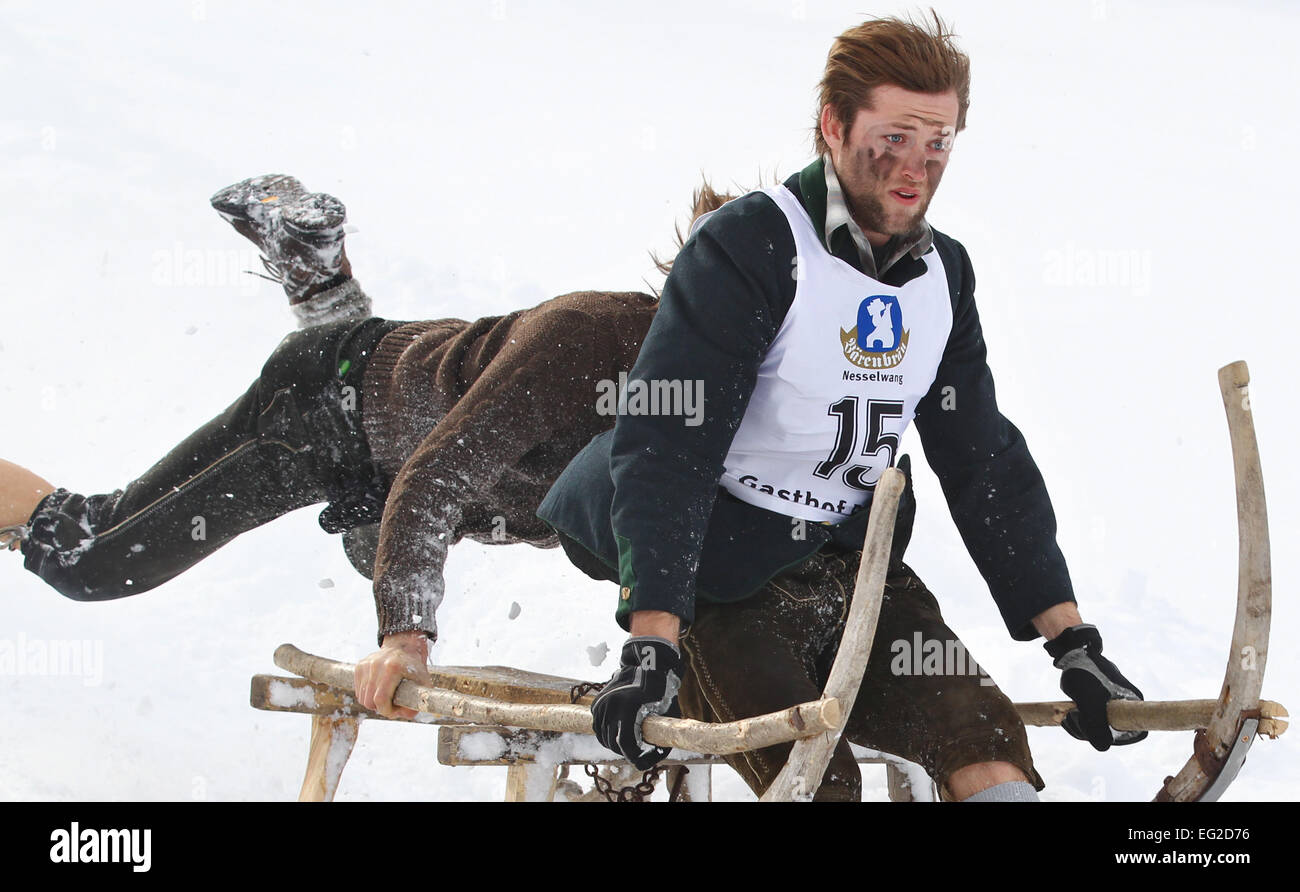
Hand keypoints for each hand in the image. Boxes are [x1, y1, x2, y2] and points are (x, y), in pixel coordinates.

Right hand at [353, 631, 432, 719]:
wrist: (404, 648)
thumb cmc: (414, 669)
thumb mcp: (423, 685)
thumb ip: (414, 704)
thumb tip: (401, 714)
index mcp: (393, 668)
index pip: (381, 699)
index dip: (386, 711)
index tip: (394, 710)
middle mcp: (377, 664)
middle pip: (369, 701)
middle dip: (380, 707)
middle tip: (390, 704)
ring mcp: (367, 664)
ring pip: (362, 697)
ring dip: (373, 702)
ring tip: (385, 695)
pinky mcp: (360, 666)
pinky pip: (359, 690)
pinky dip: (367, 694)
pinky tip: (378, 688)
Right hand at [591, 636, 682, 769]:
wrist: (647, 664)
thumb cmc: (661, 689)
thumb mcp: (665, 712)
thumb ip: (659, 733)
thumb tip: (657, 755)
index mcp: (627, 709)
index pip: (625, 745)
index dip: (634, 758)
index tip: (641, 762)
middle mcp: (611, 706)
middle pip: (612, 743)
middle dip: (624, 752)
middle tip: (636, 753)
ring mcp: (602, 703)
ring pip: (602, 735)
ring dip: (613, 743)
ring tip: (626, 743)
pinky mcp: (597, 702)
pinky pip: (597, 724)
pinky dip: (605, 732)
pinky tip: (617, 731)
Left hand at [1044, 624, 1146, 749]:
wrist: (1072, 654)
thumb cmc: (1085, 674)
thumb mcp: (1090, 700)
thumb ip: (1096, 724)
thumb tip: (1102, 748)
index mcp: (1133, 704)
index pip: (1133, 732)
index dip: (1112, 737)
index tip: (1091, 728)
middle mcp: (1126, 706)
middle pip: (1112, 734)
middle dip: (1088, 731)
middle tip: (1071, 717)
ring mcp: (1112, 706)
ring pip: (1098, 729)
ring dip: (1080, 727)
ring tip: (1067, 714)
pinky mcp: (1098, 705)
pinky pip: (1090, 723)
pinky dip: (1078, 722)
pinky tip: (1067, 715)